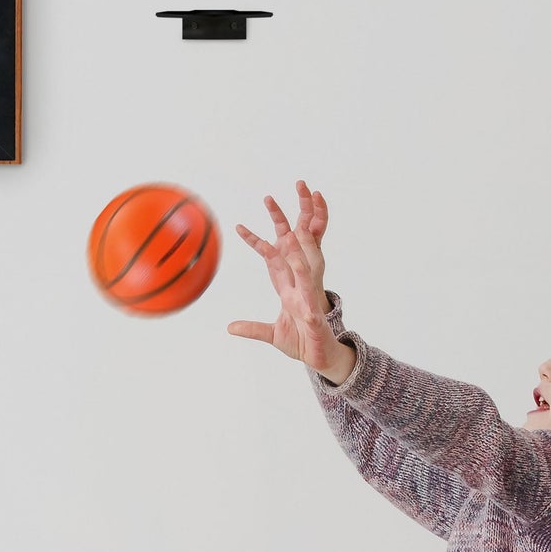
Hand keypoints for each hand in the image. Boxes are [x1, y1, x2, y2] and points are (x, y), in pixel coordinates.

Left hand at [227, 180, 352, 382]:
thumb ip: (251, 328)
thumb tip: (230, 328)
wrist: (320, 358)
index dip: (256, 240)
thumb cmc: (301, 342)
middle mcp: (300, 281)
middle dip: (289, 218)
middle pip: (295, 243)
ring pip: (306, 258)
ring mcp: (309, 292)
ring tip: (298, 217)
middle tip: (281, 193)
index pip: (272, 255)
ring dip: (303, 238)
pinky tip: (300, 259)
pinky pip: (309, 287)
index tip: (239, 227)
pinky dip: (305, 276)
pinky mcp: (315, 307)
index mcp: (288, 284)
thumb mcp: (271, 333)